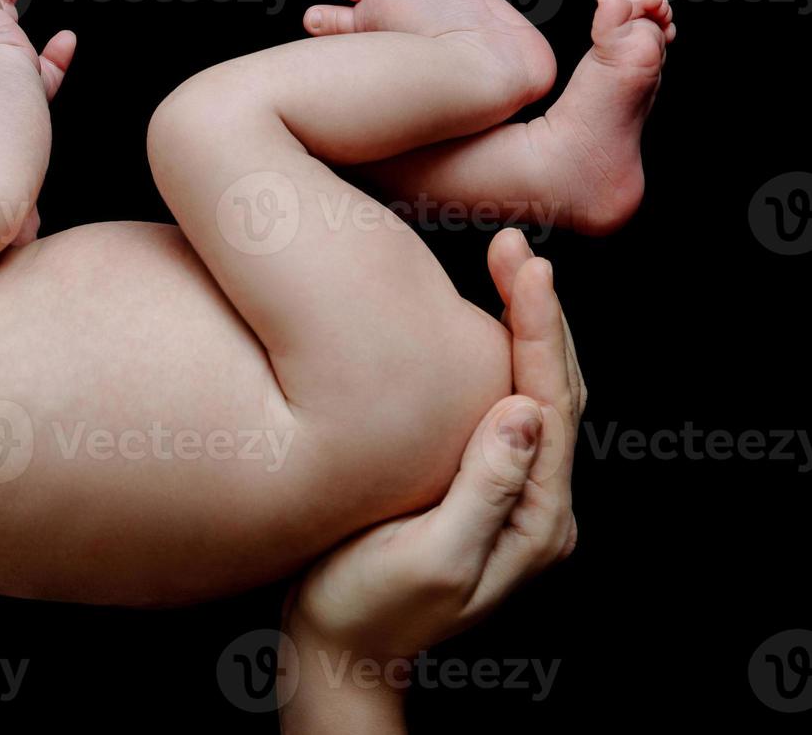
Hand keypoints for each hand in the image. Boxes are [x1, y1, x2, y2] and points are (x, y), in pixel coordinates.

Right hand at [287, 229, 583, 664]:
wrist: (339, 651)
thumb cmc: (366, 611)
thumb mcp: (427, 561)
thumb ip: (483, 491)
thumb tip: (523, 410)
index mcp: (535, 521)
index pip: (551, 405)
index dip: (540, 330)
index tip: (526, 265)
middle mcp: (538, 506)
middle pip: (556, 390)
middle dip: (540, 313)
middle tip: (516, 245)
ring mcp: (513, 497)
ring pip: (536, 393)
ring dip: (525, 327)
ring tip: (509, 264)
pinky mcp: (482, 488)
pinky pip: (505, 408)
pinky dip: (500, 355)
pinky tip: (482, 323)